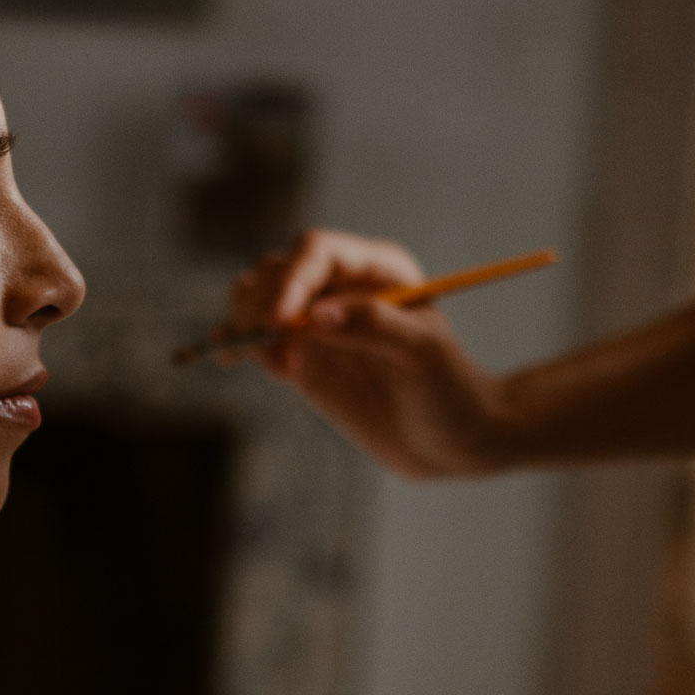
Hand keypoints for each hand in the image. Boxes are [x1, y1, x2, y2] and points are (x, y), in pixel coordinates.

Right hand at [225, 229, 513, 477]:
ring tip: (262, 356)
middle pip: (276, 270)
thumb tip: (316, 317)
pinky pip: (256, 339)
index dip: (290, 280)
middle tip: (259, 342)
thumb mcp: (424, 357)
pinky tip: (254, 363)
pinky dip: (243, 347)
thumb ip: (374, 329)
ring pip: (256, 298)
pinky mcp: (302, 356)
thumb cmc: (451, 393)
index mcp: (377, 269)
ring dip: (243, 320)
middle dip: (259, 301)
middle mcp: (341, 286)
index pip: (315, 253)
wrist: (451, 441)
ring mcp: (316, 320)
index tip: (277, 322)